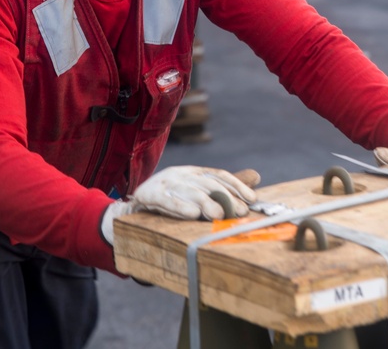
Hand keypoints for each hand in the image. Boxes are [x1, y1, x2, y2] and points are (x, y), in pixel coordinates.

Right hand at [99, 166, 258, 243]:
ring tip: (218, 215)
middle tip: (238, 212)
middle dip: (225, 197)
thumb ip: (225, 186)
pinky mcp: (149, 194)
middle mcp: (182, 173)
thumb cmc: (171, 199)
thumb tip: (256, 176)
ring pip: (189, 191)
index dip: (237, 186)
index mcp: (194, 172)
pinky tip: (192, 214)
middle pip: (207, 183)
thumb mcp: (196, 191)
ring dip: (206, 203)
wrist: (132, 205)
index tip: (251, 200)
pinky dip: (180, 207)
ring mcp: (165, 182)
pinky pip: (166, 200)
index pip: (219, 175)